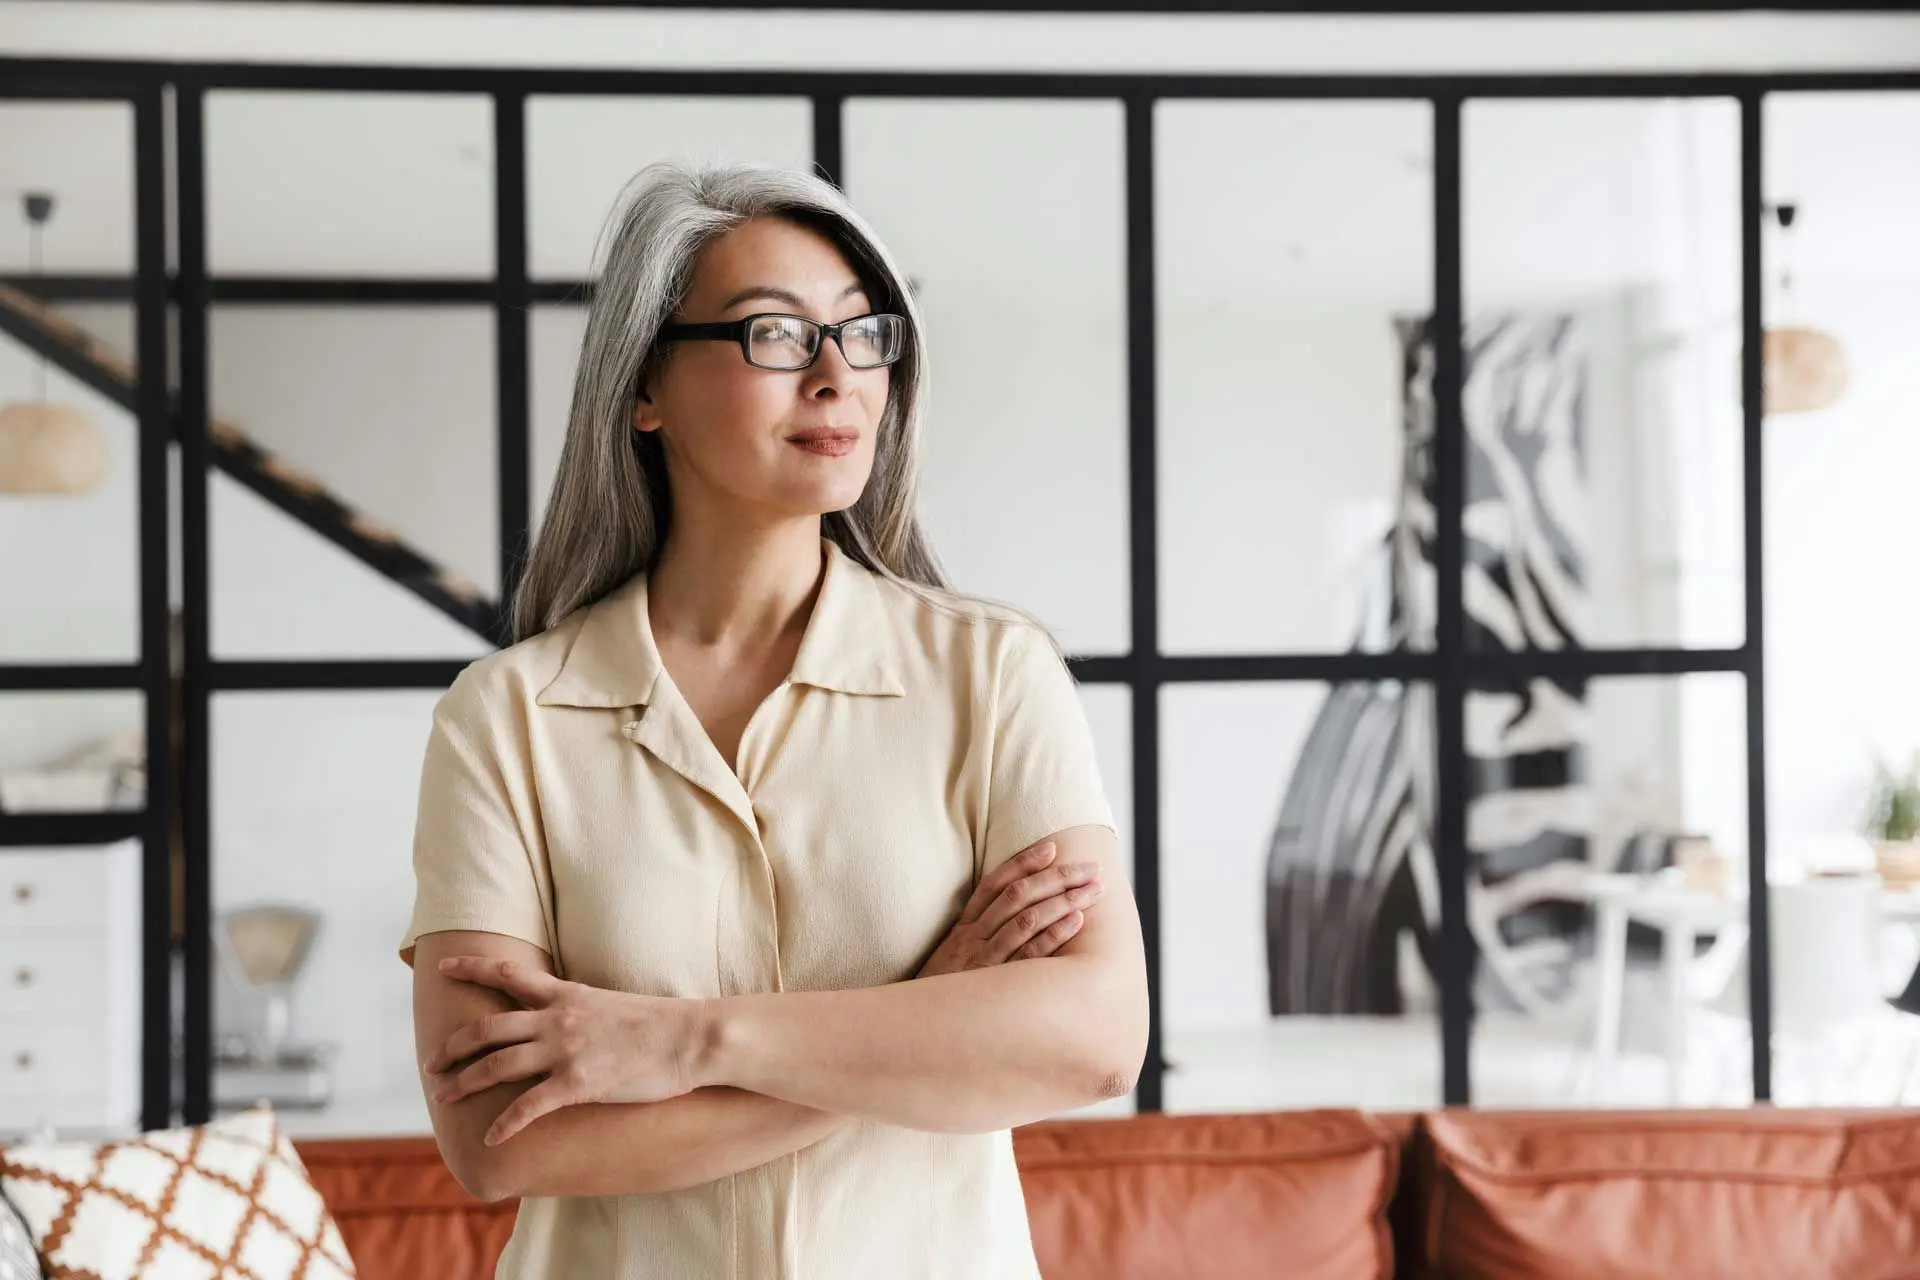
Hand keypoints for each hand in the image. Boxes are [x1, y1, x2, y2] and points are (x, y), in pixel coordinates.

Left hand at [425, 956, 711, 1146]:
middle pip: (488, 1029)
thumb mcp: (611, 1003)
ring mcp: (566, 1050)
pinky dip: (505, 1123)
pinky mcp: (579, 1083)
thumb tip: (564, 1013)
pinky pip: (529, 1106)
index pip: (508, 974)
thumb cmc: (659, 1023)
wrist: (690, 1037)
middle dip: (453, 1046)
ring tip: (444, 1098)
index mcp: (566, 995)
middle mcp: (558, 1019)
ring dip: (464, 1082)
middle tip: (431, 1063)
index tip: (443, 968)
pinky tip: (490, 1138)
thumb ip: (580, 1008)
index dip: (471, 969)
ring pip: (497, 1065)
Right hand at [917, 840, 1104, 977]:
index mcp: (964, 927)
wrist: (919, 1025)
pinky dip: (1054, 934)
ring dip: (1065, 900)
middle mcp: (973, 936)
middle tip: (1091, 868)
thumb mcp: (950, 960)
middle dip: (1058, 877)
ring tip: (1094, 890)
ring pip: (1028, 918)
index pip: (994, 883)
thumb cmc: (940, 995)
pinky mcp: (995, 982)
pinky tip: (1077, 921)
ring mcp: (984, 958)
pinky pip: (1029, 953)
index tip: (1051, 847)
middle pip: (1018, 894)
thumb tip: (1011, 920)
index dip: (1022, 862)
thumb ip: (976, 939)